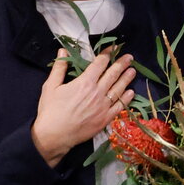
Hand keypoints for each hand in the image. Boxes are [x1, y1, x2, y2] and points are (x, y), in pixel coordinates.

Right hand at [31, 47, 135, 166]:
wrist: (54, 135)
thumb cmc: (51, 110)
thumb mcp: (51, 86)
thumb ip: (59, 67)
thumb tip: (63, 50)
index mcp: (85, 82)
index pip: (99, 64)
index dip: (107, 54)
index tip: (112, 49)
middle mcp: (97, 92)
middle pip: (113, 74)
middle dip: (122, 64)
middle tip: (129, 57)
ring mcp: (103, 106)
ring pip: (118, 89)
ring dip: (127, 78)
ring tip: (132, 71)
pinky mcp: (105, 119)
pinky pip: (119, 107)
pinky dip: (126, 99)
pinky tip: (131, 93)